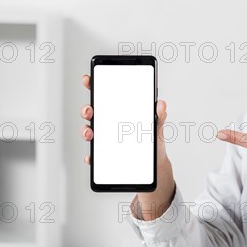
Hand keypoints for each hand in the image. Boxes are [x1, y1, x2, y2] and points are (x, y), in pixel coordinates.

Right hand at [80, 74, 175, 219]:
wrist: (155, 167)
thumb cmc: (153, 142)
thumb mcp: (157, 128)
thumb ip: (159, 116)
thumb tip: (161, 104)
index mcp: (120, 113)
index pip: (104, 96)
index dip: (94, 85)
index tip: (88, 80)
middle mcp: (109, 124)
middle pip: (92, 113)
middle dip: (86, 109)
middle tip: (90, 110)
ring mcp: (105, 140)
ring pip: (89, 132)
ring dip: (85, 131)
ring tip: (90, 134)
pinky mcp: (104, 157)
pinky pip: (94, 156)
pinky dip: (91, 156)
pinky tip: (92, 157)